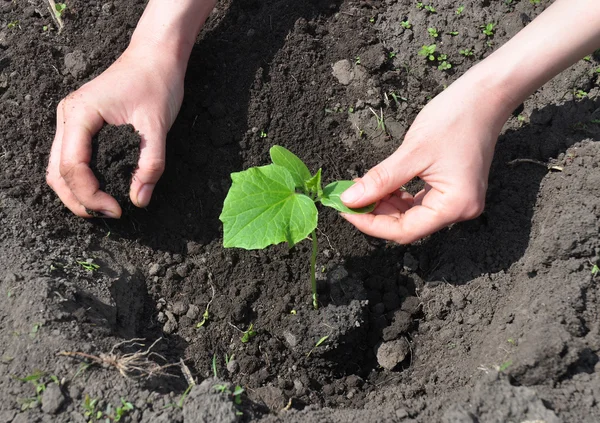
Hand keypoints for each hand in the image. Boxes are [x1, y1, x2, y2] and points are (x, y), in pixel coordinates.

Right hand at [46, 44, 184, 217]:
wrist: (156, 57)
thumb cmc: (156, 83)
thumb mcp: (157, 125)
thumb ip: (150, 164)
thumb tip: (140, 200)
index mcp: (80, 115)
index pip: (72, 167)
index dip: (91, 195)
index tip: (117, 210)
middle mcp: (68, 118)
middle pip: (57, 172)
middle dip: (79, 200)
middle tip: (109, 215)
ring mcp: (71, 121)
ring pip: (59, 168)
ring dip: (77, 193)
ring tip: (105, 208)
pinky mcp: (81, 125)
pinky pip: (71, 158)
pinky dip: (81, 180)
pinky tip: (103, 190)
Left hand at [340, 74, 511, 243]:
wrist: (485, 96)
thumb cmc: (455, 118)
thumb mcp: (412, 152)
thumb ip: (381, 180)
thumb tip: (350, 200)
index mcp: (455, 206)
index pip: (405, 230)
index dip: (371, 224)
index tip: (345, 211)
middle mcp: (460, 210)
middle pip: (408, 225)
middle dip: (376, 213)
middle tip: (348, 198)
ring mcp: (457, 201)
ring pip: (411, 214)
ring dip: (384, 204)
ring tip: (360, 188)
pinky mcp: (452, 189)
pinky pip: (419, 202)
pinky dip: (398, 196)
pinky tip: (380, 185)